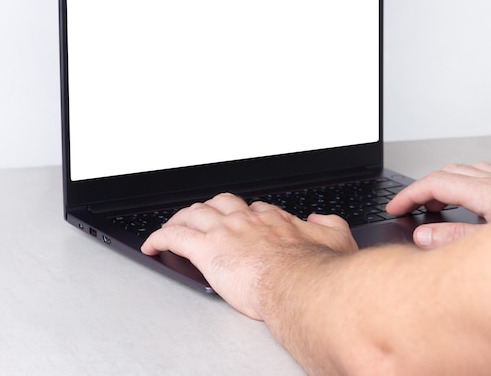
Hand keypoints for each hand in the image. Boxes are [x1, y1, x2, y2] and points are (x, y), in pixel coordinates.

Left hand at [141, 193, 357, 319]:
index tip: (239, 223)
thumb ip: (329, 225)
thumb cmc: (315, 269)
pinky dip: (159, 237)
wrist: (300, 285)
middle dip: (208, 210)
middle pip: (218, 204)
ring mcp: (224, 231)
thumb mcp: (337, 239)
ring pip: (192, 214)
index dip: (241, 215)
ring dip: (181, 218)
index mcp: (272, 219)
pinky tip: (153, 243)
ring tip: (174, 225)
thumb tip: (320, 219)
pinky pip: (174, 236)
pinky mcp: (206, 249)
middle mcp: (245, 220)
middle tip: (201, 218)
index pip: (250, 209)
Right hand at [386, 162, 490, 248]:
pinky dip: (469, 184)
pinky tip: (473, 200)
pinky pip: (488, 176)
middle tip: (410, 206)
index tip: (395, 206)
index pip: (436, 183)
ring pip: (469, 171)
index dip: (409, 194)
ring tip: (436, 202)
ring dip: (447, 183)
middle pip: (450, 172)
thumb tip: (423, 234)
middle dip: (424, 187)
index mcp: (490, 192)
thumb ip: (455, 240)